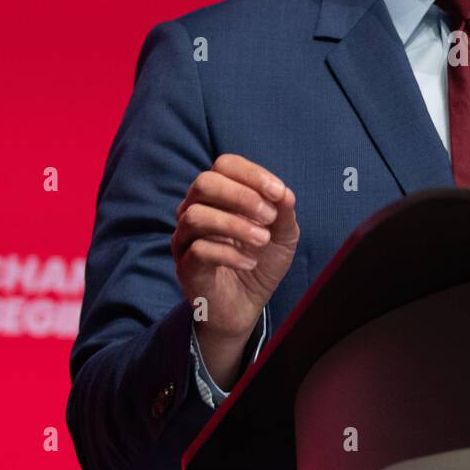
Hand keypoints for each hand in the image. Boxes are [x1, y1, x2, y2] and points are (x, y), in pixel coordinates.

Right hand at [172, 153, 299, 347]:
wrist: (246, 304)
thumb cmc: (261, 260)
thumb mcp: (283, 235)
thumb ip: (283, 212)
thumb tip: (284, 194)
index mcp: (219, 194)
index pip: (225, 165)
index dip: (253, 174)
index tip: (279, 193)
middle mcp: (195, 209)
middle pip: (204, 183)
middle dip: (242, 196)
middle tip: (269, 217)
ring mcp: (186, 238)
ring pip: (196, 216)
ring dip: (235, 225)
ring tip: (262, 240)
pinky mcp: (185, 266)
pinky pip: (198, 251)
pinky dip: (229, 254)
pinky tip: (250, 263)